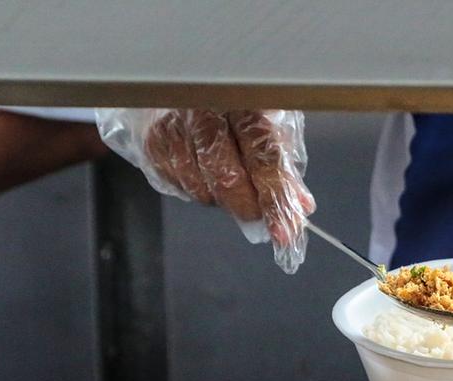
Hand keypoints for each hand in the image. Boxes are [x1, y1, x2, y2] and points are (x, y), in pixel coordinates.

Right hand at [96, 108, 314, 273]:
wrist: (185, 76)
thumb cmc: (237, 101)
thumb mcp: (272, 122)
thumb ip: (284, 166)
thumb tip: (299, 207)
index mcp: (246, 100)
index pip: (264, 158)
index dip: (275, 199)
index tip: (284, 232)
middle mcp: (206, 108)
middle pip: (227, 178)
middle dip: (247, 206)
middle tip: (257, 214)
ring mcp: (175, 123)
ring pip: (199, 186)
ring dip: (219, 198)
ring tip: (229, 181)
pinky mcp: (153, 139)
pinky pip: (177, 184)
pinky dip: (196, 188)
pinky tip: (204, 172)